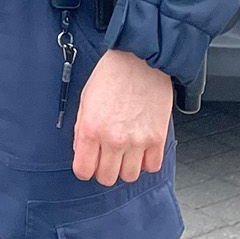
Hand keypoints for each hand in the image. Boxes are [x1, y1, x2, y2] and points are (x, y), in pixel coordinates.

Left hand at [71, 49, 172, 185]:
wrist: (140, 60)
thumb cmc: (112, 75)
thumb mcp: (85, 100)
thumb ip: (81, 130)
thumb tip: (82, 151)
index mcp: (91, 129)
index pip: (83, 171)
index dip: (85, 168)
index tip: (89, 163)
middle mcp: (113, 139)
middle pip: (107, 178)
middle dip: (104, 169)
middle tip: (107, 156)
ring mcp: (137, 141)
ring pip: (130, 176)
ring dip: (126, 167)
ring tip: (125, 151)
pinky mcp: (157, 138)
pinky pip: (152, 167)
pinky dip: (146, 161)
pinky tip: (141, 148)